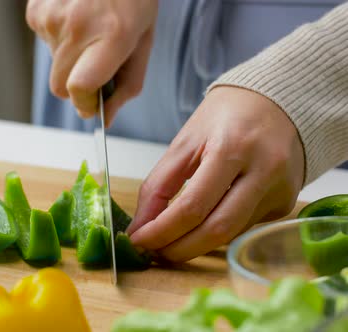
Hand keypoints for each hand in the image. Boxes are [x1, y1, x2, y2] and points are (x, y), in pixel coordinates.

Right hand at [26, 0, 157, 123]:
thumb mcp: (143, 41)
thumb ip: (127, 84)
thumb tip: (105, 116)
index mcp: (113, 35)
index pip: (80, 88)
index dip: (84, 104)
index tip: (92, 104)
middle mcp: (78, 26)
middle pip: (60, 87)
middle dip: (77, 85)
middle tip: (94, 64)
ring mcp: (52, 16)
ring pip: (53, 65)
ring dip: (69, 58)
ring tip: (89, 29)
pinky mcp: (36, 10)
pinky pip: (44, 43)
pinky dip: (58, 38)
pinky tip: (75, 17)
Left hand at [127, 87, 304, 261]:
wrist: (278, 101)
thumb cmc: (226, 117)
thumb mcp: (185, 141)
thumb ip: (159, 186)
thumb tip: (140, 228)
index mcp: (232, 147)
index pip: (192, 206)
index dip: (162, 231)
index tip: (139, 241)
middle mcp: (264, 170)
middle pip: (217, 230)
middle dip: (180, 248)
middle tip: (155, 251)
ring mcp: (280, 190)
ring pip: (231, 234)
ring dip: (196, 243)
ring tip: (172, 238)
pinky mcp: (286, 203)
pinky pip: (244, 227)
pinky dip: (218, 230)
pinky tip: (205, 220)